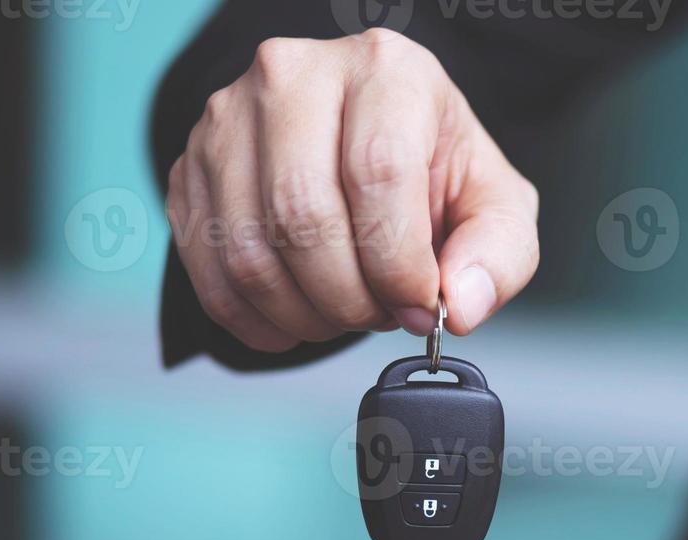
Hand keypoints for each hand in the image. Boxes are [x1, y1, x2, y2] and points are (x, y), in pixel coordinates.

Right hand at [166, 29, 538, 351]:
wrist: (367, 149)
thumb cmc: (432, 169)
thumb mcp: (494, 204)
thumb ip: (499, 255)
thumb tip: (461, 304)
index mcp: (386, 70)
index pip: (378, 170)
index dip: (399, 262)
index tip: (420, 305)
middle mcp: (295, 76)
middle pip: (304, 214)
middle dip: (351, 297)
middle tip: (383, 315)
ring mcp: (228, 119)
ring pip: (250, 249)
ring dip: (305, 313)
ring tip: (346, 314)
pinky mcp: (189, 166)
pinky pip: (207, 266)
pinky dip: (253, 319)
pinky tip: (297, 322)